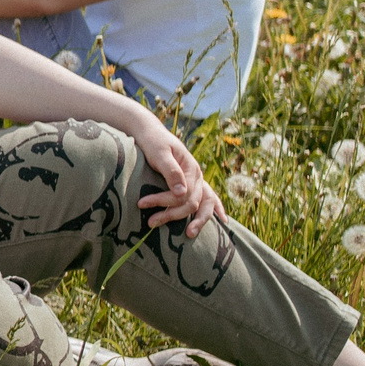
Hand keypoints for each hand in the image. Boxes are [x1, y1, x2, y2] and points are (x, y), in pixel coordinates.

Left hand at [128, 110, 223, 234]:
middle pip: (192, 203)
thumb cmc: (152, 141)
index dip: (163, 201)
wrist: (149, 131)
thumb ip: (171, 171)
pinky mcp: (191, 183)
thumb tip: (182, 193)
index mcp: (191, 168)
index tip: (141, 204)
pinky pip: (208, 198)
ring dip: (197, 220)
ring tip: (189, 234)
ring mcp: (197, 180)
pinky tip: (223, 221)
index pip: (182, 193)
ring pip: (203, 204)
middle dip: (172, 214)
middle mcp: (197, 175)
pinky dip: (215, 209)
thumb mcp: (159, 153)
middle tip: (151, 223)